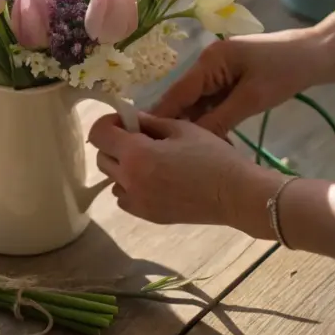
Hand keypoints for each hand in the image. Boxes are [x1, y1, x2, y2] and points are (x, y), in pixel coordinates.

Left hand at [89, 112, 279, 226]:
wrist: (235, 195)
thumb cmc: (212, 157)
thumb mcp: (181, 129)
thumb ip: (150, 122)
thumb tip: (131, 118)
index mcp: (136, 154)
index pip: (99, 134)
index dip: (108, 123)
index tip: (126, 122)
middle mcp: (129, 179)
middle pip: (101, 157)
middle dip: (113, 143)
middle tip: (138, 138)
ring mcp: (136, 201)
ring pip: (112, 179)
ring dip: (121, 166)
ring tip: (148, 161)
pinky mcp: (146, 215)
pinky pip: (124, 197)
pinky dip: (130, 186)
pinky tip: (152, 180)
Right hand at [150, 30, 323, 137]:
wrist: (318, 53)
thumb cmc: (286, 71)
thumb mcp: (252, 98)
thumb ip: (219, 119)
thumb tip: (191, 140)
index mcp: (208, 62)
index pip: (176, 93)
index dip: (160, 117)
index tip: (142, 142)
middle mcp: (206, 64)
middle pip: (183, 99)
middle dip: (176, 125)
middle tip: (162, 154)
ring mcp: (217, 71)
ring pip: (196, 103)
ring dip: (193, 125)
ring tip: (180, 153)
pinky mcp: (228, 79)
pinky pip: (210, 102)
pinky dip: (208, 120)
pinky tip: (204, 140)